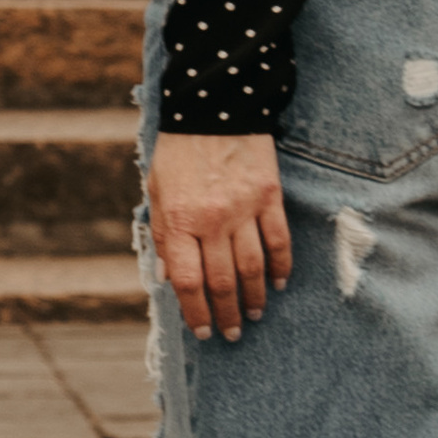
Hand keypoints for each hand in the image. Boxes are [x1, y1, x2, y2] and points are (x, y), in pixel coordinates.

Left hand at [145, 129, 290, 342]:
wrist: (213, 103)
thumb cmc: (179, 150)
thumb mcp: (157, 188)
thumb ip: (161, 233)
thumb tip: (166, 278)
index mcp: (178, 218)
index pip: (187, 282)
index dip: (195, 313)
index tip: (203, 331)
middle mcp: (211, 219)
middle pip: (221, 281)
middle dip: (226, 314)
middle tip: (231, 333)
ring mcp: (243, 208)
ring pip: (251, 268)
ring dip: (253, 297)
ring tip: (253, 314)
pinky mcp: (268, 195)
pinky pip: (278, 240)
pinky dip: (280, 266)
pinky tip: (278, 282)